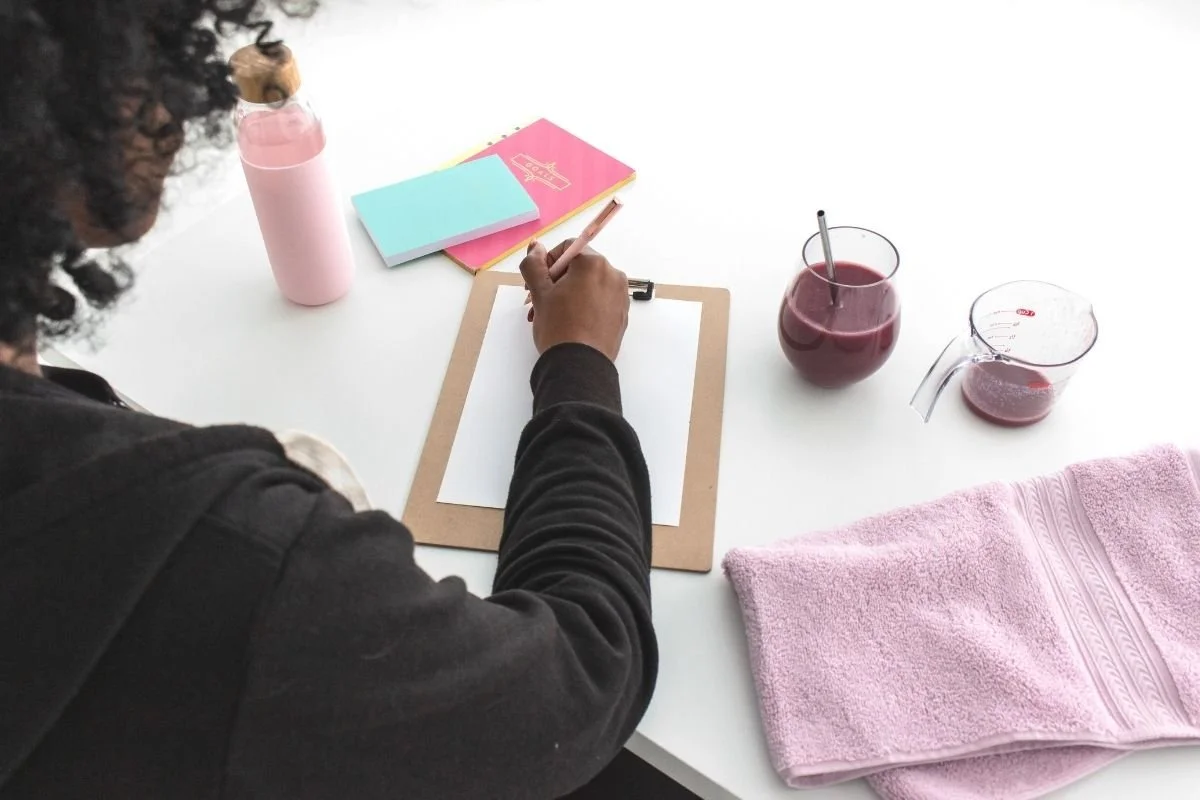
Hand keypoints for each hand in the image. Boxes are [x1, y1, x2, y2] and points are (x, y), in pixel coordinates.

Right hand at [519, 239, 629, 361]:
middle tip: (538, 301)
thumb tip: (535, 246)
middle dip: (556, 282)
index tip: (537, 282)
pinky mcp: (622, 315)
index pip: (567, 248)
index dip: (547, 262)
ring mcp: (620, 296)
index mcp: (594, 264)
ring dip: (567, 295)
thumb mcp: (539, 293)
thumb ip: (534, 264)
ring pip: (589, 286)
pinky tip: (569, 323)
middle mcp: (613, 275)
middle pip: (579, 267)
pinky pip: (600, 301)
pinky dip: (584, 306)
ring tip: (550, 316)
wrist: (580, 367)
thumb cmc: (559, 326)